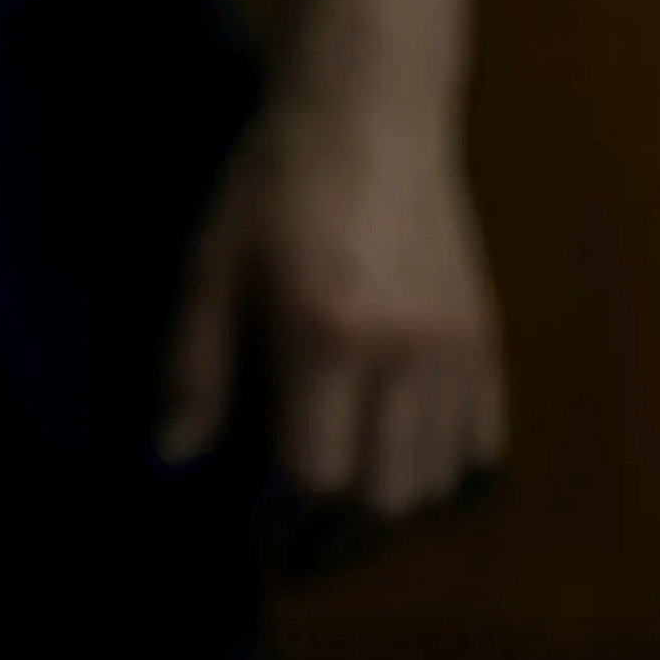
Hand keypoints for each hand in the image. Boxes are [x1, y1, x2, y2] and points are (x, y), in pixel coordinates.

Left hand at [157, 79, 507, 517]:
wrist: (369, 110)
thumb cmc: (274, 181)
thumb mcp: (210, 265)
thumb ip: (194, 366)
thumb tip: (173, 458)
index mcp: (326, 336)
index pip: (315, 476)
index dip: (280, 523)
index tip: (251, 535)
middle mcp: (404, 354)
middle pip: (383, 498)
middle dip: (334, 538)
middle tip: (293, 549)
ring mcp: (457, 348)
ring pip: (436, 482)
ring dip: (387, 511)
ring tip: (340, 510)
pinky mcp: (487, 336)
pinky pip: (482, 444)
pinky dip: (444, 475)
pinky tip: (398, 469)